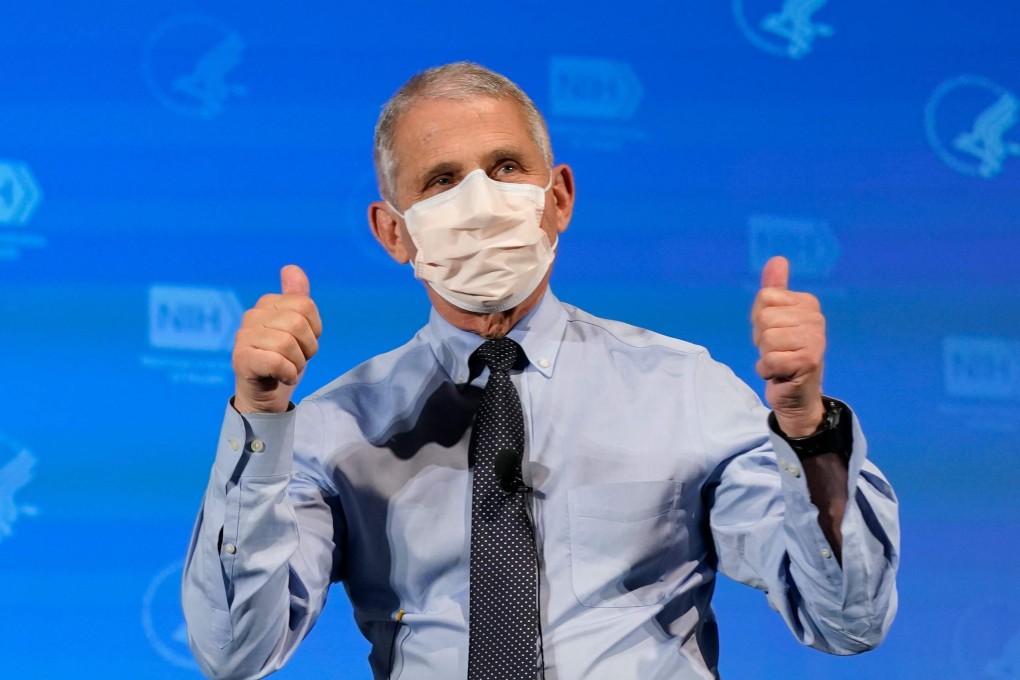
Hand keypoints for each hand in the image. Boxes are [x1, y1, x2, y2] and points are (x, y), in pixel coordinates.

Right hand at [232, 265, 322, 412]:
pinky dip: (287, 373)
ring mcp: (243, 336)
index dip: (314, 329)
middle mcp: (252, 315)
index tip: (304, 343)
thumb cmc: (284, 360)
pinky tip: (281, 377)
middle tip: (296, 359)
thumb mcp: (298, 329)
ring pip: (287, 343)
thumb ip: (297, 297)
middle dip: (306, 348)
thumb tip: (291, 267)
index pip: (305, 305)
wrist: (266, 395)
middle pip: (298, 324)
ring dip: (296, 364)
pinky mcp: (240, 359)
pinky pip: (276, 361)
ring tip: (288, 369)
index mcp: (267, 303)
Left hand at [752, 256, 825, 436]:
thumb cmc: (784, 352)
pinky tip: (780, 374)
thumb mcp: (775, 318)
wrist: (797, 392)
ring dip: (765, 356)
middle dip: (761, 339)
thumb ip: (775, 289)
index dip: (760, 319)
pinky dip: (767, 371)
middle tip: (777, 351)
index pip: (764, 298)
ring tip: (779, 362)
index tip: (774, 333)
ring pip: (766, 339)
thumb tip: (777, 259)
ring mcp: (815, 339)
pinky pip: (769, 360)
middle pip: (763, 318)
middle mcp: (815, 318)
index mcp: (807, 303)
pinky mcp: (808, 361)